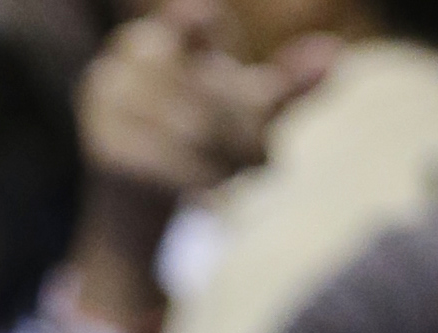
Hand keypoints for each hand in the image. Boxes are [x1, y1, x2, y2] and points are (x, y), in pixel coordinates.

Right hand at [78, 2, 297, 196]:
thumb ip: (285, 85)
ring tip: (244, 177)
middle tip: (268, 164)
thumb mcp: (245, 110)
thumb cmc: (198, 142)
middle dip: (246, 131)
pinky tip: (213, 195)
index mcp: (164, 32)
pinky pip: (164, 162)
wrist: (134, 205)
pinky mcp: (103, 143)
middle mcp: (129, 53)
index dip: (200, 26)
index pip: (196, 24)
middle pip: (209, 91)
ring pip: (191, 128)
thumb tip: (334, 55)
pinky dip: (197, 180)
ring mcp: (109, 97)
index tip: (205, 21)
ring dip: (227, 161)